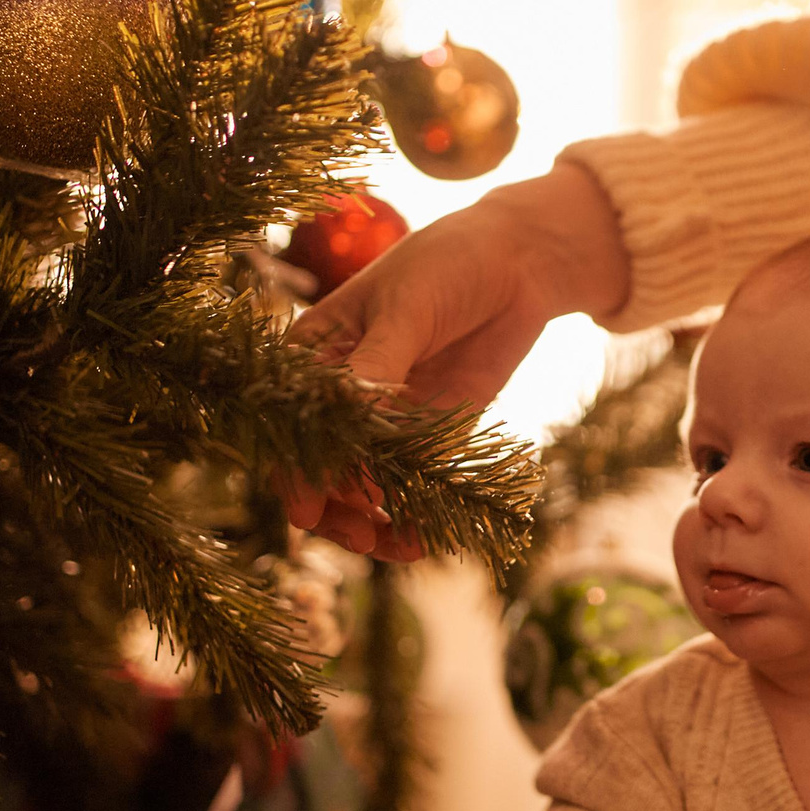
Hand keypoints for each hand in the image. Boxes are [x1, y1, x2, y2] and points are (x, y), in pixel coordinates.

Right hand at [282, 161, 628, 554]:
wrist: (520, 261)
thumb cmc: (449, 263)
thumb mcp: (406, 308)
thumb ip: (377, 366)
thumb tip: (348, 422)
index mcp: (314, 356)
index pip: (289, 424)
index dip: (296, 470)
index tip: (310, 510)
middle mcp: (341, 396)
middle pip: (321, 467)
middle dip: (335, 507)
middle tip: (361, 537)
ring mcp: (384, 420)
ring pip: (362, 486)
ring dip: (371, 523)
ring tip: (395, 548)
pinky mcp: (429, 435)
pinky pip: (411, 486)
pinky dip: (412, 516)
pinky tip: (419, 539)